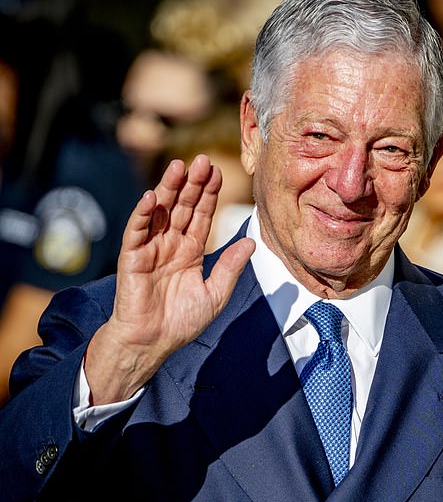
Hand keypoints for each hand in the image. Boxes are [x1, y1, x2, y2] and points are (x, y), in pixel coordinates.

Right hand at [85, 155, 254, 403]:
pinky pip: (136, 231)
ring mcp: (150, 248)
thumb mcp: (215, 294)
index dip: (209, 194)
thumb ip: (230, 267)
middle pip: (182, 207)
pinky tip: (152, 196)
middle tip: (202, 159)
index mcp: (191, 251)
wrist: (153, 342)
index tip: (218, 172)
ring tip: (179, 166)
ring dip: (168, 189)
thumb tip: (252, 241)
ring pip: (160, 212)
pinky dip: (143, 214)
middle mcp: (170, 244)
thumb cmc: (182, 322)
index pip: (201, 216)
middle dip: (192, 184)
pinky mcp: (131, 257)